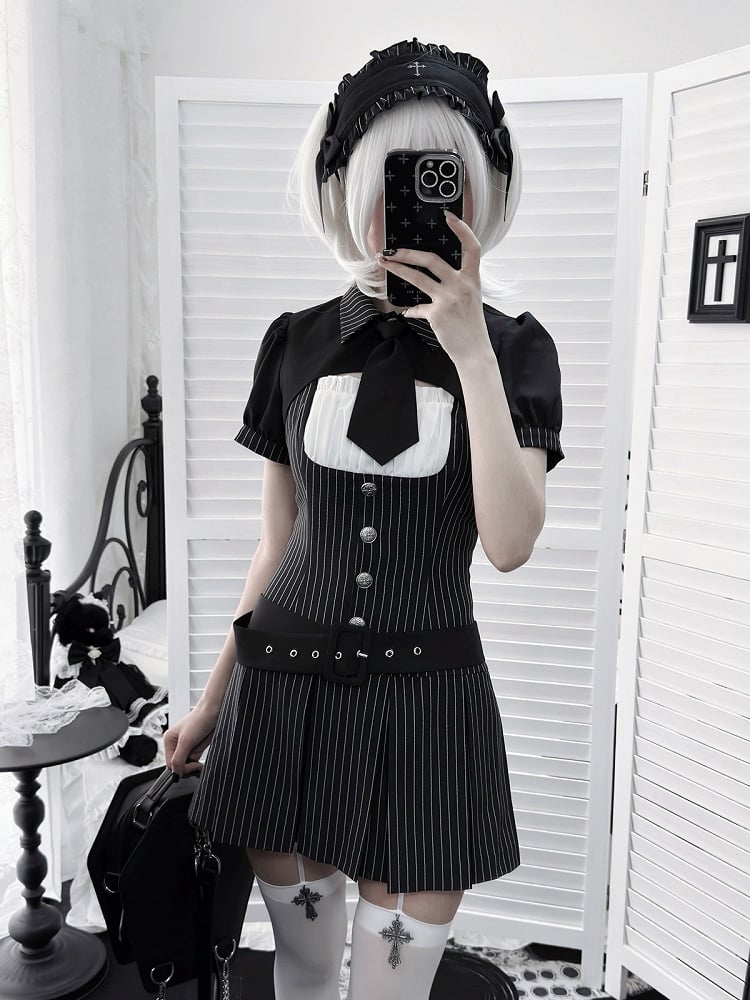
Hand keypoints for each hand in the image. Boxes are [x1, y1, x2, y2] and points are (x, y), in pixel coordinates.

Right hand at [163, 703, 219, 776]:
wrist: (214, 712)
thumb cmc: (199, 719)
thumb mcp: (186, 741)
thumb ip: (178, 758)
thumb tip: (176, 773)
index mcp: (169, 741)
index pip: (169, 763)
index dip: (180, 768)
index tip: (191, 766)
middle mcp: (176, 744)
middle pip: (177, 765)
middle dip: (187, 767)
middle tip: (196, 765)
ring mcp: (187, 747)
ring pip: (186, 764)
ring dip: (192, 766)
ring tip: (198, 763)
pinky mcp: (196, 748)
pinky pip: (194, 761)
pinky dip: (197, 764)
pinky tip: (200, 762)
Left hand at [376, 211, 488, 366]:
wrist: (474, 352)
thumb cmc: (471, 326)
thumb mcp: (471, 298)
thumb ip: (458, 283)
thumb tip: (435, 274)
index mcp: (472, 279)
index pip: (472, 247)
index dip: (462, 229)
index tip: (449, 217)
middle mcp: (461, 285)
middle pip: (432, 259)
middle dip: (408, 252)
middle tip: (392, 250)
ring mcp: (448, 299)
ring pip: (418, 277)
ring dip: (398, 269)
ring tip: (384, 263)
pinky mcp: (437, 314)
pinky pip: (416, 307)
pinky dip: (409, 309)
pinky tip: (405, 311)